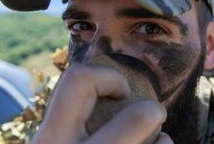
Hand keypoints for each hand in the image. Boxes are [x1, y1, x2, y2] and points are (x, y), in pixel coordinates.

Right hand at [31, 63, 172, 143]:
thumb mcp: (56, 140)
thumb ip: (70, 118)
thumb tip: (113, 88)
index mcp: (50, 139)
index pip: (79, 79)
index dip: (106, 76)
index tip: (121, 90)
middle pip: (137, 118)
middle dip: (152, 111)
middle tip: (153, 113)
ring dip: (163, 139)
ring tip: (157, 140)